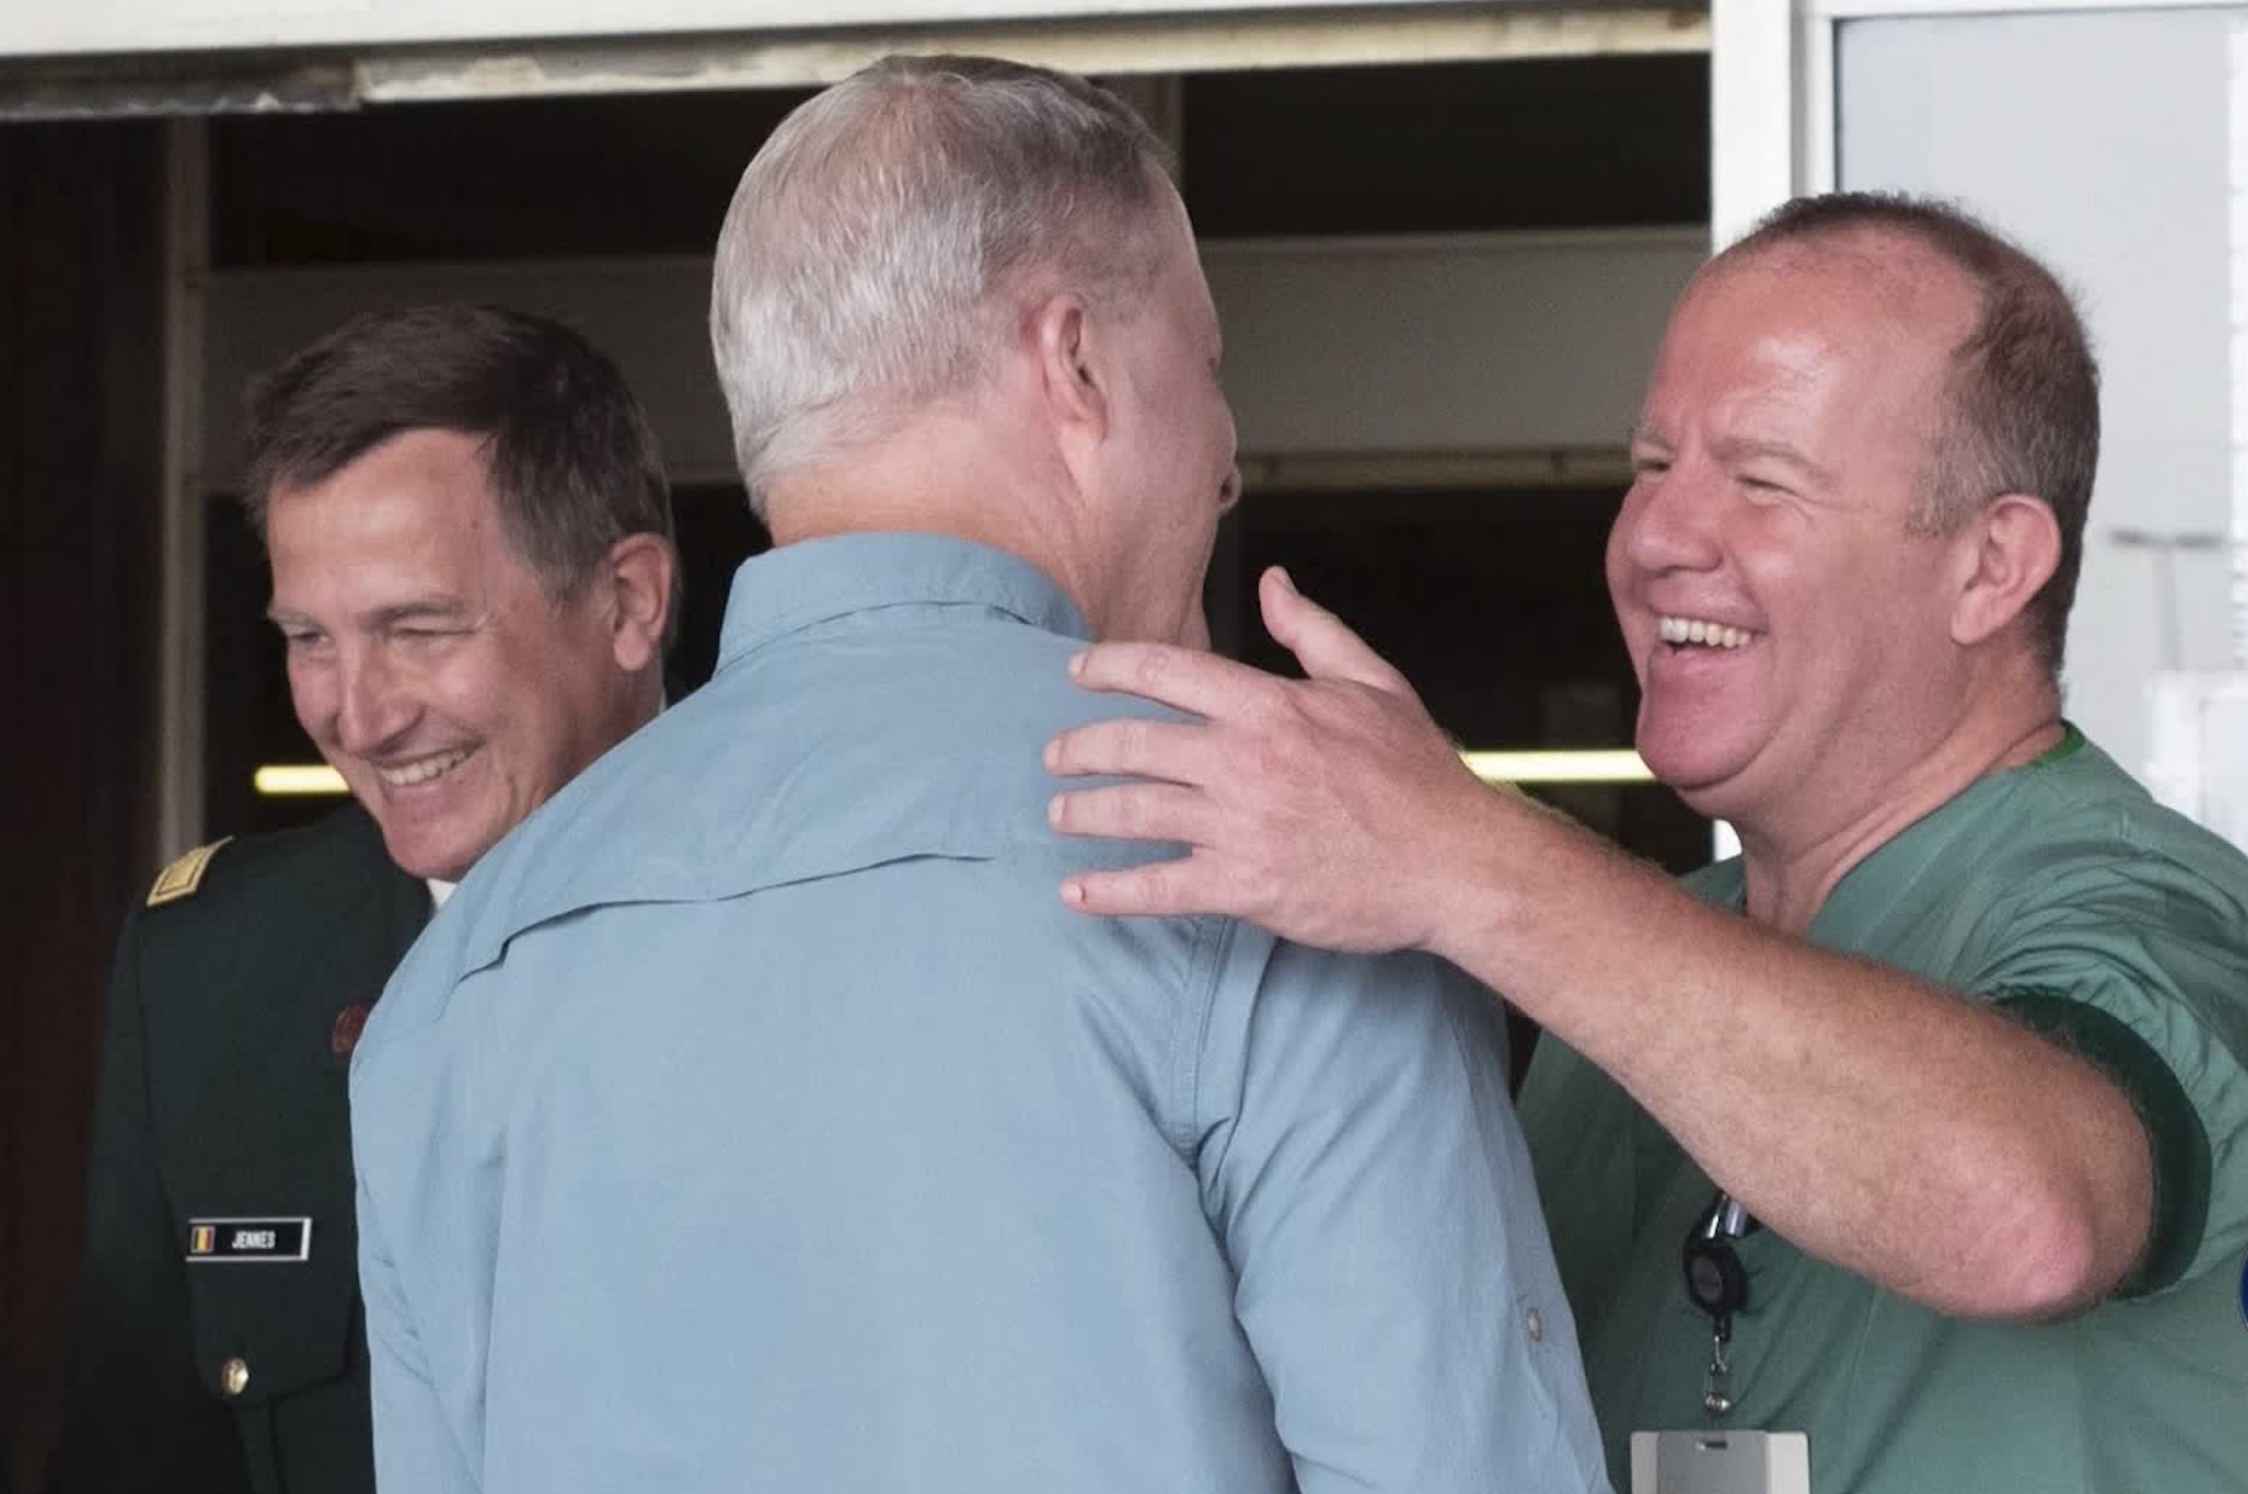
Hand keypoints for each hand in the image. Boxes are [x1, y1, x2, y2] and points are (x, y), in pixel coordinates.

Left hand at [1045, 567, 1498, 952]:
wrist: (1453, 860)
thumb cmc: (1418, 774)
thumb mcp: (1373, 682)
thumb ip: (1312, 630)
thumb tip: (1274, 582)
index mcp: (1269, 705)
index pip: (1165, 670)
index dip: (1108, 667)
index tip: (1077, 673)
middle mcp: (1244, 761)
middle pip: (1133, 744)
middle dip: (1080, 747)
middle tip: (1056, 755)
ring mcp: (1240, 826)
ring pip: (1134, 812)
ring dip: (1084, 812)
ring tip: (1060, 812)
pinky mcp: (1245, 886)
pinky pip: (1159, 888)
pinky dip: (1110, 892)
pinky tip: (1076, 893)